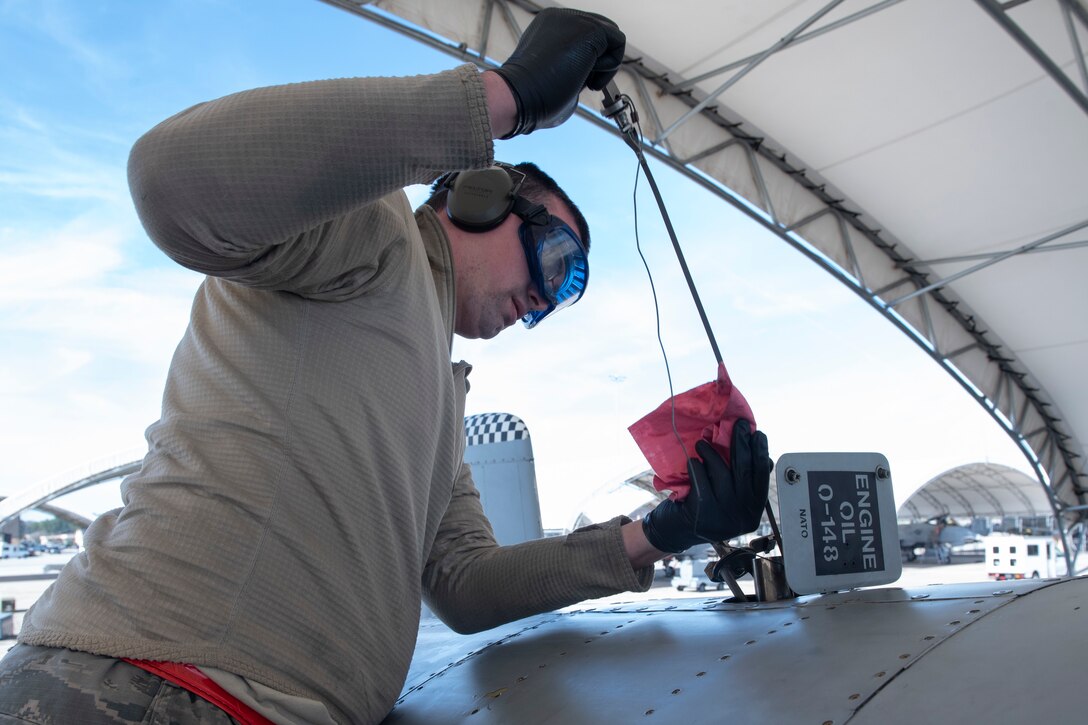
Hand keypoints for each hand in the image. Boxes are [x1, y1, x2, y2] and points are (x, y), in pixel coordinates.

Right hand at [492, 8, 624, 137]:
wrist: (517, 95)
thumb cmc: (530, 97)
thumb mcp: (549, 75)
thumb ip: (568, 67)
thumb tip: (587, 78)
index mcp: (547, 26)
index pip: (583, 36)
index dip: (586, 61)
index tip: (573, 81)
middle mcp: (560, 17)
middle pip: (600, 32)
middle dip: (597, 59)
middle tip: (580, 83)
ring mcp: (574, 20)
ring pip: (610, 36)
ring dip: (602, 64)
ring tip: (581, 80)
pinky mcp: (589, 29)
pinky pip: (618, 42)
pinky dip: (610, 66)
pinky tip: (588, 77)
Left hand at [641, 420, 771, 553]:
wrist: (674, 532)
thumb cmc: (704, 508)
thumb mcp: (730, 499)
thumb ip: (746, 482)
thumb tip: (765, 457)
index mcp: (753, 510)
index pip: (762, 476)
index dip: (761, 453)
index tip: (758, 433)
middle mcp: (742, 515)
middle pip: (744, 471)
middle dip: (741, 443)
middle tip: (738, 425)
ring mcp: (723, 517)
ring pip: (722, 473)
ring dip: (712, 453)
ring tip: (702, 443)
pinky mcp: (703, 514)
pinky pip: (701, 481)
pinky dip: (697, 467)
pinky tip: (692, 461)